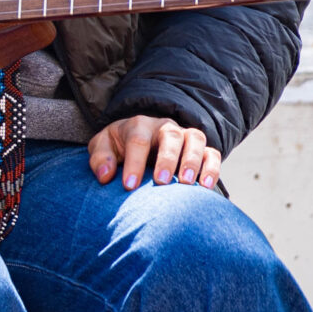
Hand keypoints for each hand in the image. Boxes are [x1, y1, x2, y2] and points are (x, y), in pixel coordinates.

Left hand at [88, 115, 220, 190]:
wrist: (139, 141)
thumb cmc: (118, 146)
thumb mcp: (103, 147)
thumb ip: (100, 158)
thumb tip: (105, 176)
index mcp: (138, 125)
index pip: (137, 140)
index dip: (134, 163)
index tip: (129, 186)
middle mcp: (165, 127)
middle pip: (170, 136)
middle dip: (167, 159)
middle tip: (161, 181)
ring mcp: (185, 136)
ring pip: (195, 140)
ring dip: (192, 161)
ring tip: (187, 183)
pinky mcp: (201, 149)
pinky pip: (212, 153)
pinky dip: (212, 168)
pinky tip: (206, 186)